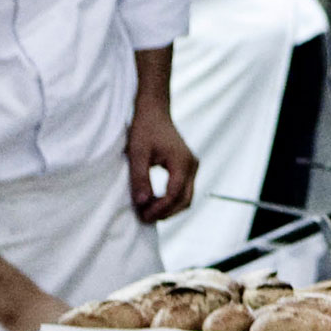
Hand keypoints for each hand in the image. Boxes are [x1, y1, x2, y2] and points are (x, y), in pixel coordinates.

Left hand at [126, 103, 197, 222]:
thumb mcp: (137, 153)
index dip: (159, 208)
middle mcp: (192, 165)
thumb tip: (142, 203)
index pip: (174, 194)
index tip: (142, 216)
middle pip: (185, 200)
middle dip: (166, 212)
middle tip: (145, 218)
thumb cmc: (144, 129)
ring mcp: (192, 166)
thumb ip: (140, 178)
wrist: (154, 111)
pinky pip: (184, 190)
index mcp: (182, 162)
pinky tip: (154, 202)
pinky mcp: (188, 167)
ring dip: (169, 208)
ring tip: (148, 212)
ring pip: (186, 197)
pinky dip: (171, 200)